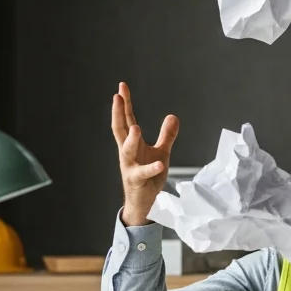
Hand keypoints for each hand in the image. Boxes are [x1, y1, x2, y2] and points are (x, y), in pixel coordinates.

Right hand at [110, 82, 177, 226]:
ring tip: (137, 128)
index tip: (121, 88)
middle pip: (120, 129)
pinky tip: (159, 163)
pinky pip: (143, 173)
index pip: (127, 120)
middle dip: (118, 113)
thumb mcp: (161, 152)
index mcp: (132, 144)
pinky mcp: (136, 180)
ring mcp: (129, 166)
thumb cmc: (149, 177)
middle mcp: (127, 153)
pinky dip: (151, 168)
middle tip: (117, 96)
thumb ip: (167, 135)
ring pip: (126, 151)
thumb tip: (173, 116)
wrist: (143, 202)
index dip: (124, 104)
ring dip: (131, 139)